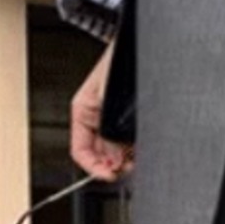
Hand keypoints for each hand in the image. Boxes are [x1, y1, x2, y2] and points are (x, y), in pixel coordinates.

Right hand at [70, 40, 132, 180]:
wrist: (138, 48)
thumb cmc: (119, 61)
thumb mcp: (105, 94)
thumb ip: (107, 123)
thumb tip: (113, 152)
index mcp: (83, 113)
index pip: (80, 151)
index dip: (93, 168)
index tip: (108, 175)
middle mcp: (98, 121)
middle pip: (101, 157)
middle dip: (113, 166)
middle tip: (127, 169)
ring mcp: (114, 123)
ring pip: (117, 153)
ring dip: (126, 161)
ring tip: (137, 160)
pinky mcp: (131, 122)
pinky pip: (131, 144)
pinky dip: (137, 151)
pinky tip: (143, 150)